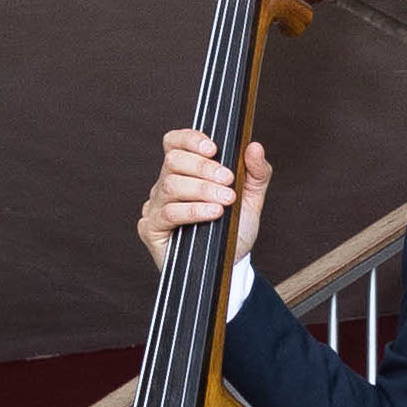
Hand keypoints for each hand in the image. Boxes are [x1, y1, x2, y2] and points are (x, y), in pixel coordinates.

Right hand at [138, 129, 267, 272]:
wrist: (229, 267)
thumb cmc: (234, 230)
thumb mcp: (251, 199)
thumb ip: (256, 172)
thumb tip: (255, 146)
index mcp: (185, 171)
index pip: (175, 142)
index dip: (190, 139)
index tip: (214, 148)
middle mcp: (166, 185)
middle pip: (173, 161)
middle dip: (204, 168)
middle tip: (228, 180)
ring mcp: (155, 206)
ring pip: (171, 185)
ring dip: (202, 190)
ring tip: (226, 200)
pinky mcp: (151, 229)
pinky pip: (168, 213)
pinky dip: (193, 210)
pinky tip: (213, 213)